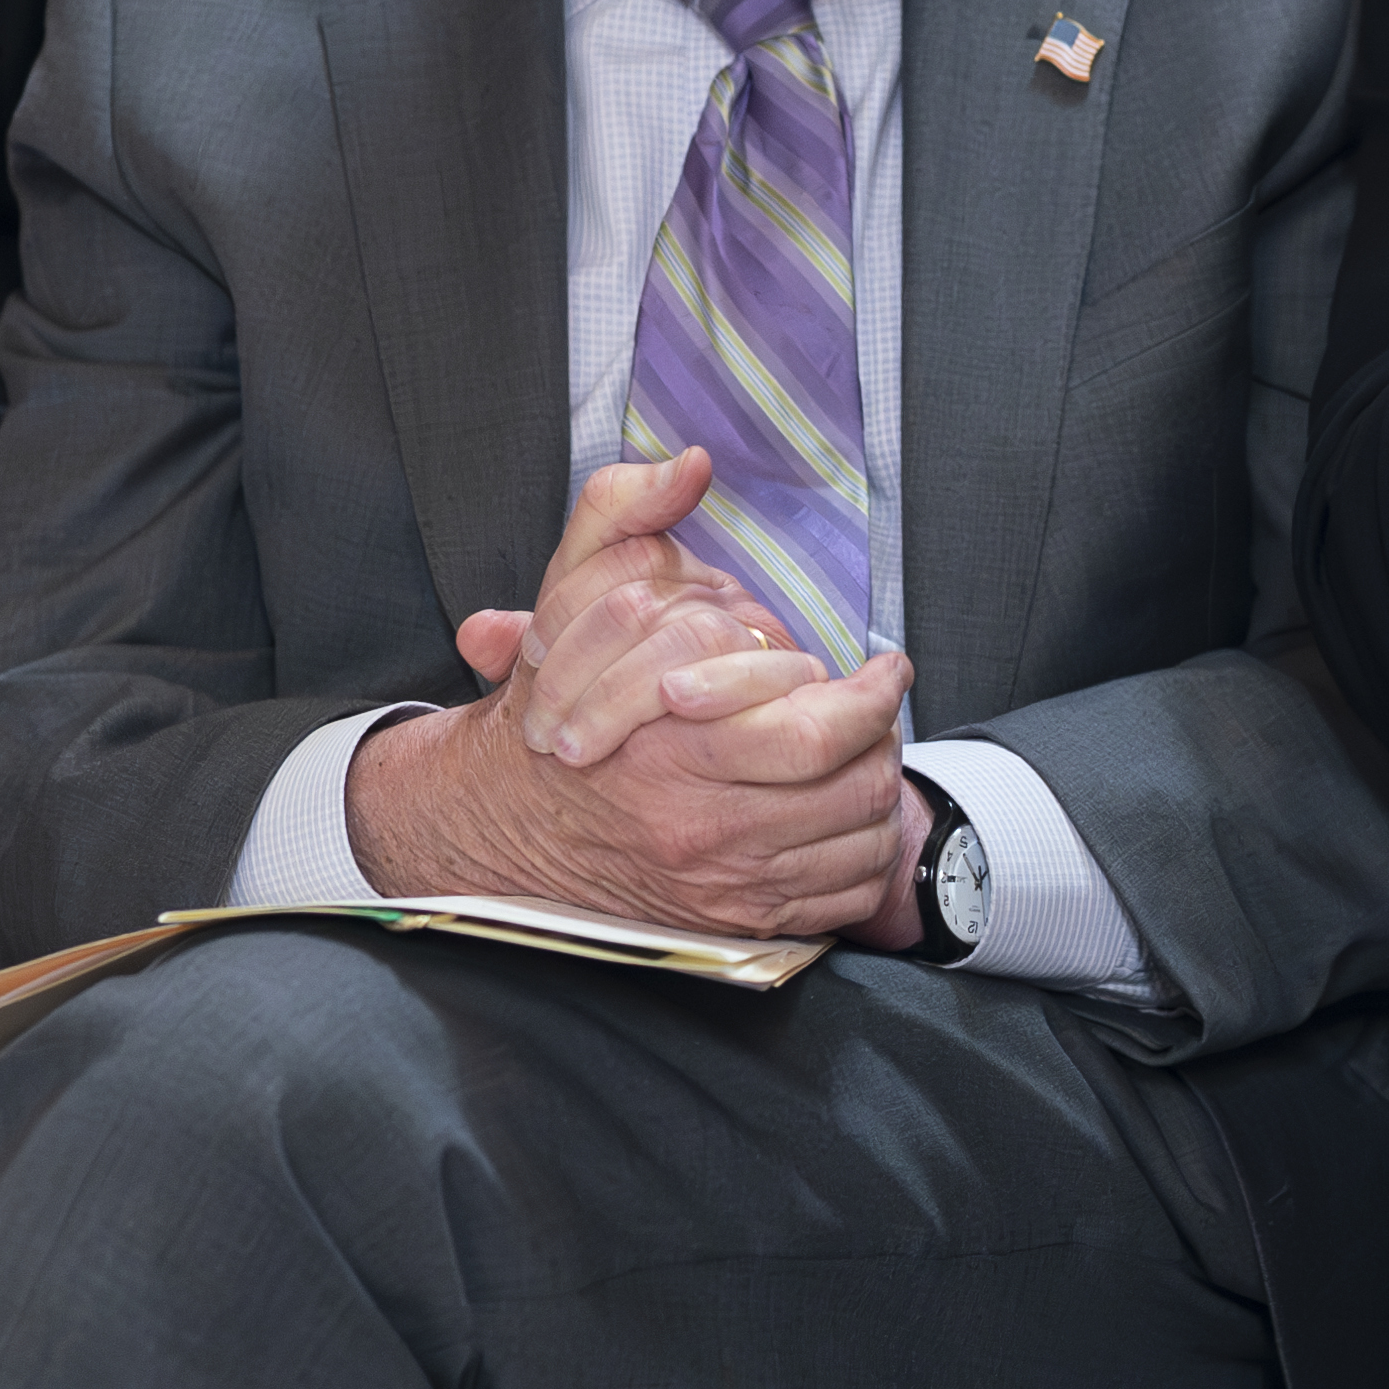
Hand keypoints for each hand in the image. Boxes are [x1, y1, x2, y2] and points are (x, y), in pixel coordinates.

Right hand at [352, 447, 916, 934]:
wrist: (502, 822)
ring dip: (877, 791)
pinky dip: (861, 853)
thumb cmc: (553, 707)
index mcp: (676, 749)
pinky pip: (842, 893)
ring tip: (866, 751)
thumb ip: (623, 513)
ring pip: (858, 839)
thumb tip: (689, 462)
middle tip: (881, 704)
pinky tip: (845, 813)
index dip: (876, 693)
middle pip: (855, 785)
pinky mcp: (739, 925)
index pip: (821, 729)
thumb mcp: (570, 597)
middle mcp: (704, 829)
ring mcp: (724, 887)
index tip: (885, 665)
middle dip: (884, 737)